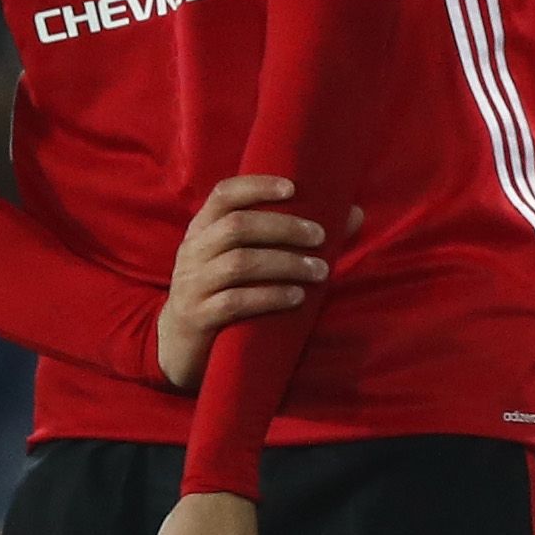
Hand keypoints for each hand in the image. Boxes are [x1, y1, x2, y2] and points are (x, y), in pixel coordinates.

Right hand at [156, 176, 362, 390]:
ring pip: (240, 263)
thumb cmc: (226, 291)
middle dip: (284, 228)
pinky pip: (234, 302)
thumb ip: (291, 236)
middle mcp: (193, 250)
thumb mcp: (245, 259)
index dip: (257, 186)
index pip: (224, 193)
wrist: (180, 347)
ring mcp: (192, 284)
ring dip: (286, 264)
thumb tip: (354, 213)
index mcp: (203, 228)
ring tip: (320, 272)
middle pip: (237, 226)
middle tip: (321, 237)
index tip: (293, 188)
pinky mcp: (197, 317)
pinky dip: (270, 296)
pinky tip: (297, 297)